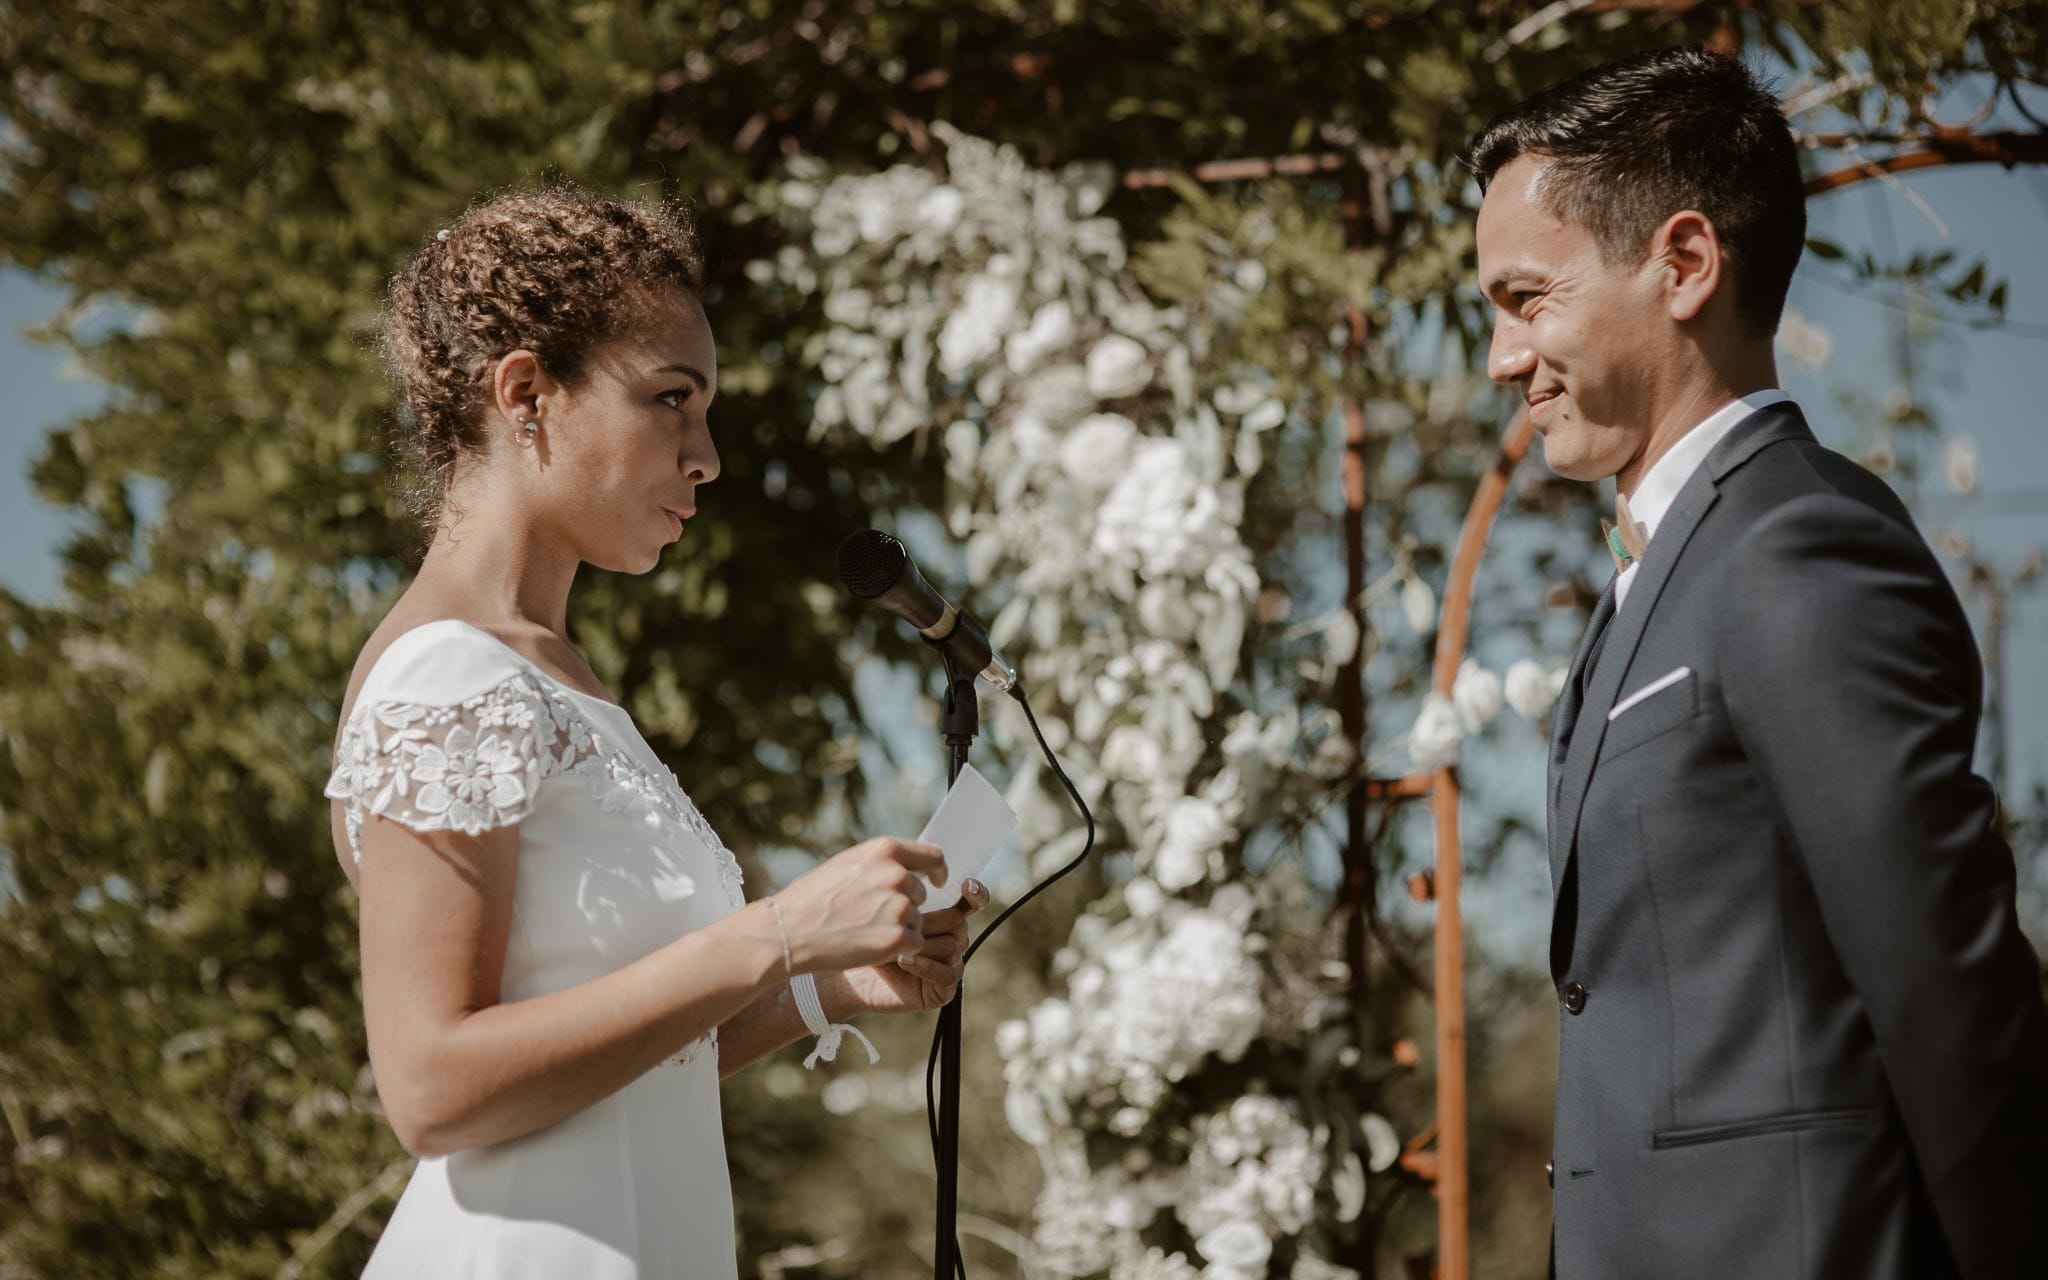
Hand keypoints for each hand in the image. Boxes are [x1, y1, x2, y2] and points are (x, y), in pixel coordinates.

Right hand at [771, 836, 946, 974]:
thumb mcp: (848, 864)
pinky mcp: (898, 938)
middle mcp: (897, 875)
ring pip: (917, 920)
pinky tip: (869, 946)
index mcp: (885, 850)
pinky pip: (914, 943)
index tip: (938, 881)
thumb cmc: (812, 898)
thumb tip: (909, 867)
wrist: (789, 930)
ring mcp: (899, 907)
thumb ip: (881, 863)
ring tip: (862, 930)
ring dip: (898, 928)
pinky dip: (897, 948)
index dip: (938, 870)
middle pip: (920, 893)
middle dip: (904, 905)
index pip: (933, 856)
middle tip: (872, 917)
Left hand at [842, 879, 990, 1013]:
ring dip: (922, 945)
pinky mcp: (944, 990)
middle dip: (929, 921)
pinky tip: (903, 960)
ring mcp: (950, 965)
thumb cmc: (867, 934)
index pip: (972, 902)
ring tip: (896, 946)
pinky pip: (948, 974)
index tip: (965, 884)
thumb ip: (907, 887)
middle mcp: (952, 940)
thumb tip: (919, 864)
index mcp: (945, 917)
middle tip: (903, 925)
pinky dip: (924, 966)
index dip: (975, 893)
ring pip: (953, 946)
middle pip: (958, 921)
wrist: (851, 970)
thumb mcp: (886, 905)